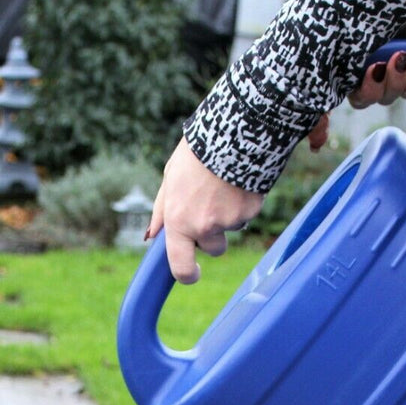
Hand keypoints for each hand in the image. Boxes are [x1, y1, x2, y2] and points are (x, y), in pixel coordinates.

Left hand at [149, 50, 405, 284]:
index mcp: (180, 222)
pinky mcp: (252, 210)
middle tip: (210, 203)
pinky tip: (238, 178)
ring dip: (229, 213)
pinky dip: (244, 200)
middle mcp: (205, 227)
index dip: (186, 275)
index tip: (191, 274)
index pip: (180, 267)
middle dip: (213, 233)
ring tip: (223, 183)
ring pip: (232, 228)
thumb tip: (153, 236)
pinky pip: (248, 213)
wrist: (231, 129)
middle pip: (213, 248)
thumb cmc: (195, 155)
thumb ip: (162, 212)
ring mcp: (231, 221)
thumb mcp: (170, 180)